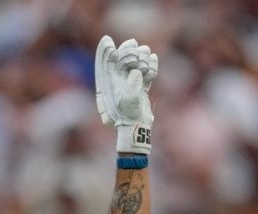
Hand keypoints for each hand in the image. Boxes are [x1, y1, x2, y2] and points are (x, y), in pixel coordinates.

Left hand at [95, 35, 157, 153]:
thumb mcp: (128, 102)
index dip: (105, 51)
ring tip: (146, 58)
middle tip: (135, 49)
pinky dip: (150, 66)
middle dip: (128, 52)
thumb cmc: (128, 117)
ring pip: (135, 63)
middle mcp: (117, 82)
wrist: (137, 128)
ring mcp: (129, 83)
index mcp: (108, 84)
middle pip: (121, 59)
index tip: (108, 41)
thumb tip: (136, 72)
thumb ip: (132, 86)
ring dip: (142, 57)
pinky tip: (153, 59)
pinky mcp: (140, 87)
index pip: (104, 63)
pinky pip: (145, 72)